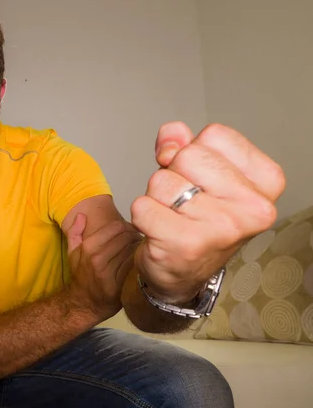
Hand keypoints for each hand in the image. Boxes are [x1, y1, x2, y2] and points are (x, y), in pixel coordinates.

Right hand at [64, 212, 140, 319]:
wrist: (83, 303)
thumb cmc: (81, 275)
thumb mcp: (72, 253)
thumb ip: (75, 232)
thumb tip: (81, 215)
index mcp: (88, 248)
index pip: (116, 227)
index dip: (126, 226)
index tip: (128, 230)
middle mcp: (98, 259)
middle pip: (126, 238)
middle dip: (134, 236)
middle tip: (137, 238)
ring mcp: (109, 273)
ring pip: (132, 251)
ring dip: (139, 247)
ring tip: (140, 248)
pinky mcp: (119, 285)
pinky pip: (134, 266)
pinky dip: (138, 261)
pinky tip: (139, 262)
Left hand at [131, 122, 285, 302]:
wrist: (180, 273)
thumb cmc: (193, 218)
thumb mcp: (196, 172)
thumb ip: (184, 142)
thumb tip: (172, 136)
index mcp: (266, 181)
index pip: (215, 134)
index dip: (193, 150)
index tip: (198, 177)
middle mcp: (253, 207)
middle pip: (187, 155)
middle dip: (173, 174)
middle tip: (183, 203)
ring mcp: (222, 228)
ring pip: (161, 181)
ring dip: (156, 197)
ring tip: (173, 218)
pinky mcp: (187, 244)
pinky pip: (142, 206)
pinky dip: (142, 216)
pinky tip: (159, 232)